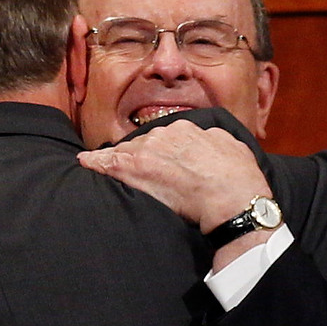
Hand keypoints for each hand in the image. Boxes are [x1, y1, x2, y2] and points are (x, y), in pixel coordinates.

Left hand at [77, 121, 273, 237]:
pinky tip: (86, 163)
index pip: (165, 137)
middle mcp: (166, 133)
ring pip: (127, 153)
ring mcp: (149, 149)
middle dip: (141, 157)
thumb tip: (214, 141)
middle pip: (144, 143)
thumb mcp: (233, 147)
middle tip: (144, 175)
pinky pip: (109, 162)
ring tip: (109, 169)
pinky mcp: (136, 167)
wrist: (232, 196)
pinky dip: (96, 162)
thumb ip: (216, 141)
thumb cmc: (240, 177)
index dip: (161, 152)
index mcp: (188, 129)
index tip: (160, 161)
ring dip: (120, 162)